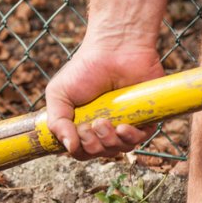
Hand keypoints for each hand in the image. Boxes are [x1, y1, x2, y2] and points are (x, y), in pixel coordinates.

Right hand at [45, 36, 163, 159]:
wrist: (114, 50)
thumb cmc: (85, 69)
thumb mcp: (59, 94)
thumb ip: (57, 122)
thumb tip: (68, 147)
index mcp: (82, 124)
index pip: (81, 151)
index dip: (80, 149)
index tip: (79, 131)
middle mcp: (103, 127)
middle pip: (100, 153)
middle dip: (94, 145)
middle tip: (93, 123)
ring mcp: (124, 123)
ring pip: (119, 149)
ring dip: (110, 142)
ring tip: (104, 122)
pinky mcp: (144, 117)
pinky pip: (140, 139)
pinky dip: (130, 137)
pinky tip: (123, 127)